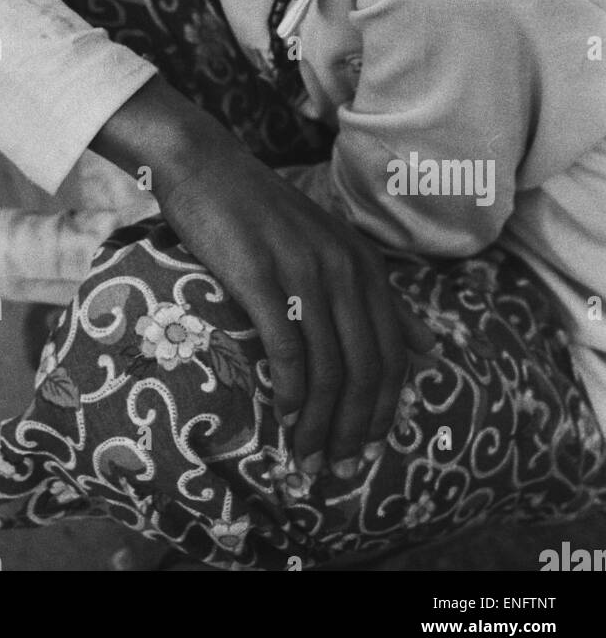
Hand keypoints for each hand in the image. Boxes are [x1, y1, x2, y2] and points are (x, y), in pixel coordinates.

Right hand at [93, 77, 435, 473]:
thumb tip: (431, 348)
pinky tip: (284, 419)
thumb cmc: (262, 212)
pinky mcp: (260, 277)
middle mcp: (344, 269)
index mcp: (365, 265)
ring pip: (329, 368)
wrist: (205, 166)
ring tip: (308, 460)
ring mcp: (303, 272)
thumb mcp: (333, 246)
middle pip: (366, 369)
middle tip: (339, 470)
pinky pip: (288, 349)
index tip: (369, 452)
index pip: (393, 355)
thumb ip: (381, 296)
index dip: (385, 412)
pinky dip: (291, 394)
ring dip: (322, 424)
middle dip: (357, 429)